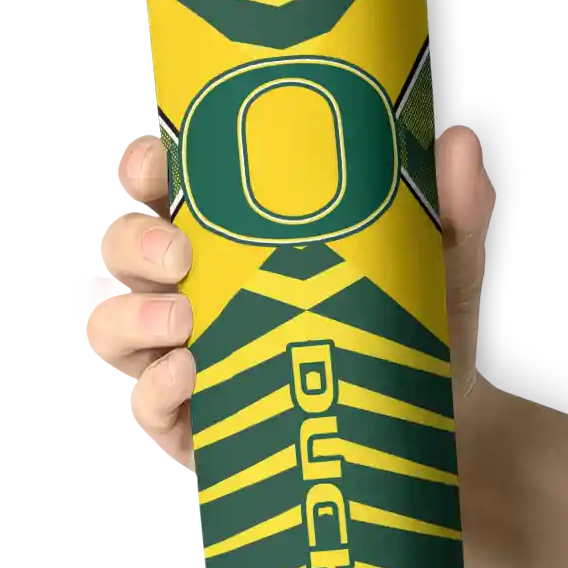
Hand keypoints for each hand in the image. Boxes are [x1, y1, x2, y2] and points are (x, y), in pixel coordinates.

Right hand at [71, 125, 495, 470]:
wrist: (427, 425)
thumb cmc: (412, 330)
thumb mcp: (435, 265)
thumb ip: (447, 208)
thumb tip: (456, 143)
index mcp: (235, 234)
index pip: (163, 185)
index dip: (141, 165)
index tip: (153, 167)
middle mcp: (196, 288)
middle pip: (121, 248)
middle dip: (132, 240)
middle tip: (180, 251)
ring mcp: (184, 356)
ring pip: (110, 324)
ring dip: (130, 315)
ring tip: (184, 315)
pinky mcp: (190, 424)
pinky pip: (142, 404)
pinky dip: (154, 386)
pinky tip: (190, 372)